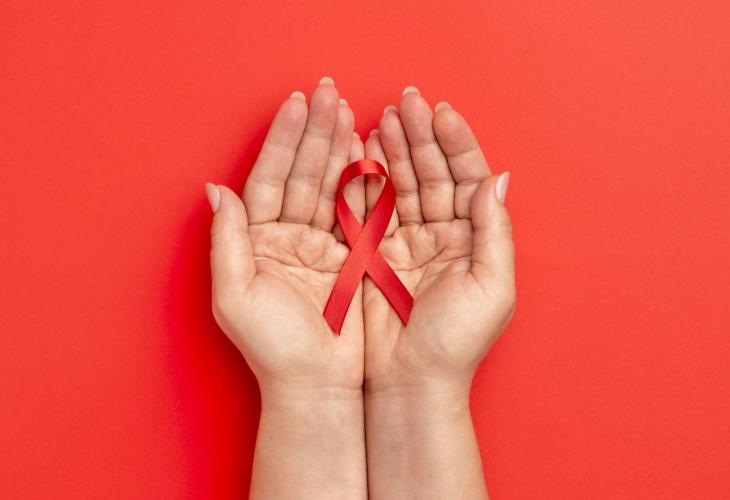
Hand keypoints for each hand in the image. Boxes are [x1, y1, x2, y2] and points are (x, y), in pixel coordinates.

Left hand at [208, 77, 365, 399]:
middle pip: (301, 174)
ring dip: (338, 148)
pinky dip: (363, 182)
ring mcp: (319, 245)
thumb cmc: (272, 349)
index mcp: (256, 241)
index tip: (297, 104)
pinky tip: (368, 151)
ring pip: (329, 186)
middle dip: (314, 133)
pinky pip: (355, 212)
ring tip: (348, 111)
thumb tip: (215, 190)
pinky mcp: (349, 258)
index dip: (282, 140)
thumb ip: (227, 240)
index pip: (269, 179)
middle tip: (329, 93)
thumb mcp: (236, 296)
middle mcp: (286, 237)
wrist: (317, 387)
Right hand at [363, 88, 515, 397]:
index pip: (467, 179)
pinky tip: (363, 151)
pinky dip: (367, 179)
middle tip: (406, 102)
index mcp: (474, 241)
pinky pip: (372, 208)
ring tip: (384, 117)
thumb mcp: (492, 287)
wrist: (410, 383)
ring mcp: (406, 242)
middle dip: (421, 137)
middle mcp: (442, 236)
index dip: (457, 144)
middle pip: (434, 174)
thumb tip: (496, 179)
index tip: (441, 113)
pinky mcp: (375, 254)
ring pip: (402, 185)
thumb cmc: (456, 343)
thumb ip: (494, 231)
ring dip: (394, 150)